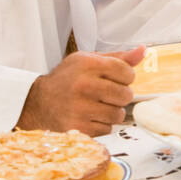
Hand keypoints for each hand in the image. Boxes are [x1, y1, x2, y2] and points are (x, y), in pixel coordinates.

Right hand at [17, 45, 143, 135]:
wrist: (37, 103)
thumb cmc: (67, 79)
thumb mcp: (88, 61)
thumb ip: (117, 57)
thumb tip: (143, 51)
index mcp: (87, 65)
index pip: (126, 71)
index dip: (126, 76)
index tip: (117, 79)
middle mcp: (83, 86)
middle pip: (126, 94)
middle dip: (121, 95)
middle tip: (108, 94)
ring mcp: (80, 109)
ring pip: (118, 114)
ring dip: (113, 112)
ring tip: (98, 106)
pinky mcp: (78, 128)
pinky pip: (107, 129)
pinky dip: (102, 124)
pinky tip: (89, 117)